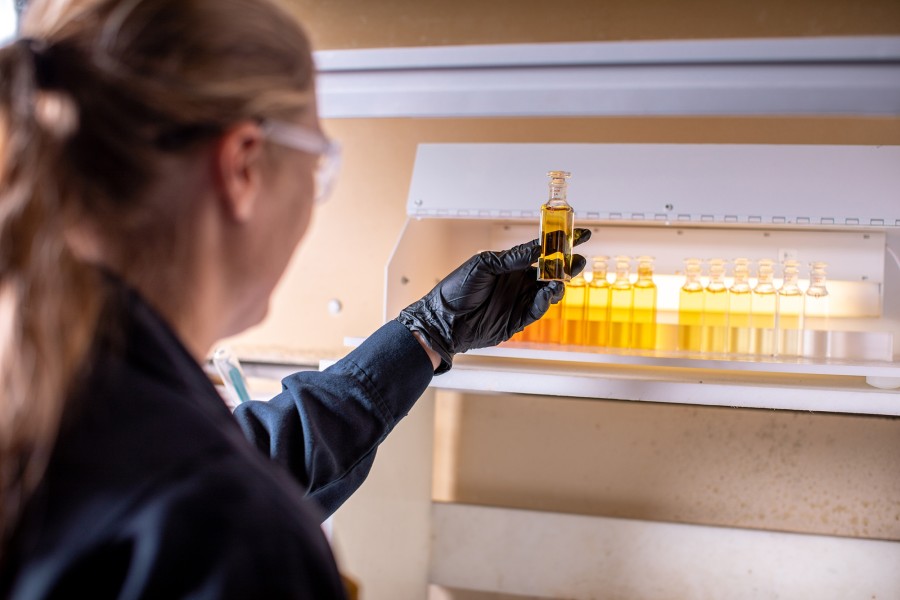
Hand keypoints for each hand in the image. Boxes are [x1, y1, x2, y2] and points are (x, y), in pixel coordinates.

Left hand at [398, 228, 590, 372]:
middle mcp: (516, 282)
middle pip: (549, 272)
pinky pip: (537, 310)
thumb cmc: (456, 289)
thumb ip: (512, 258)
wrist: (443, 321)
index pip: (539, 251)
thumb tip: (537, 248)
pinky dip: (545, 301)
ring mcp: (518, 301)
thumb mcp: (483, 266)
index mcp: (509, 265)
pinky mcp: (517, 321)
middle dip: (566, 266)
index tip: (580, 234)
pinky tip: (548, 293)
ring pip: (547, 292)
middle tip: (578, 260)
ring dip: (557, 284)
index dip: (559, 244)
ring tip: (561, 279)